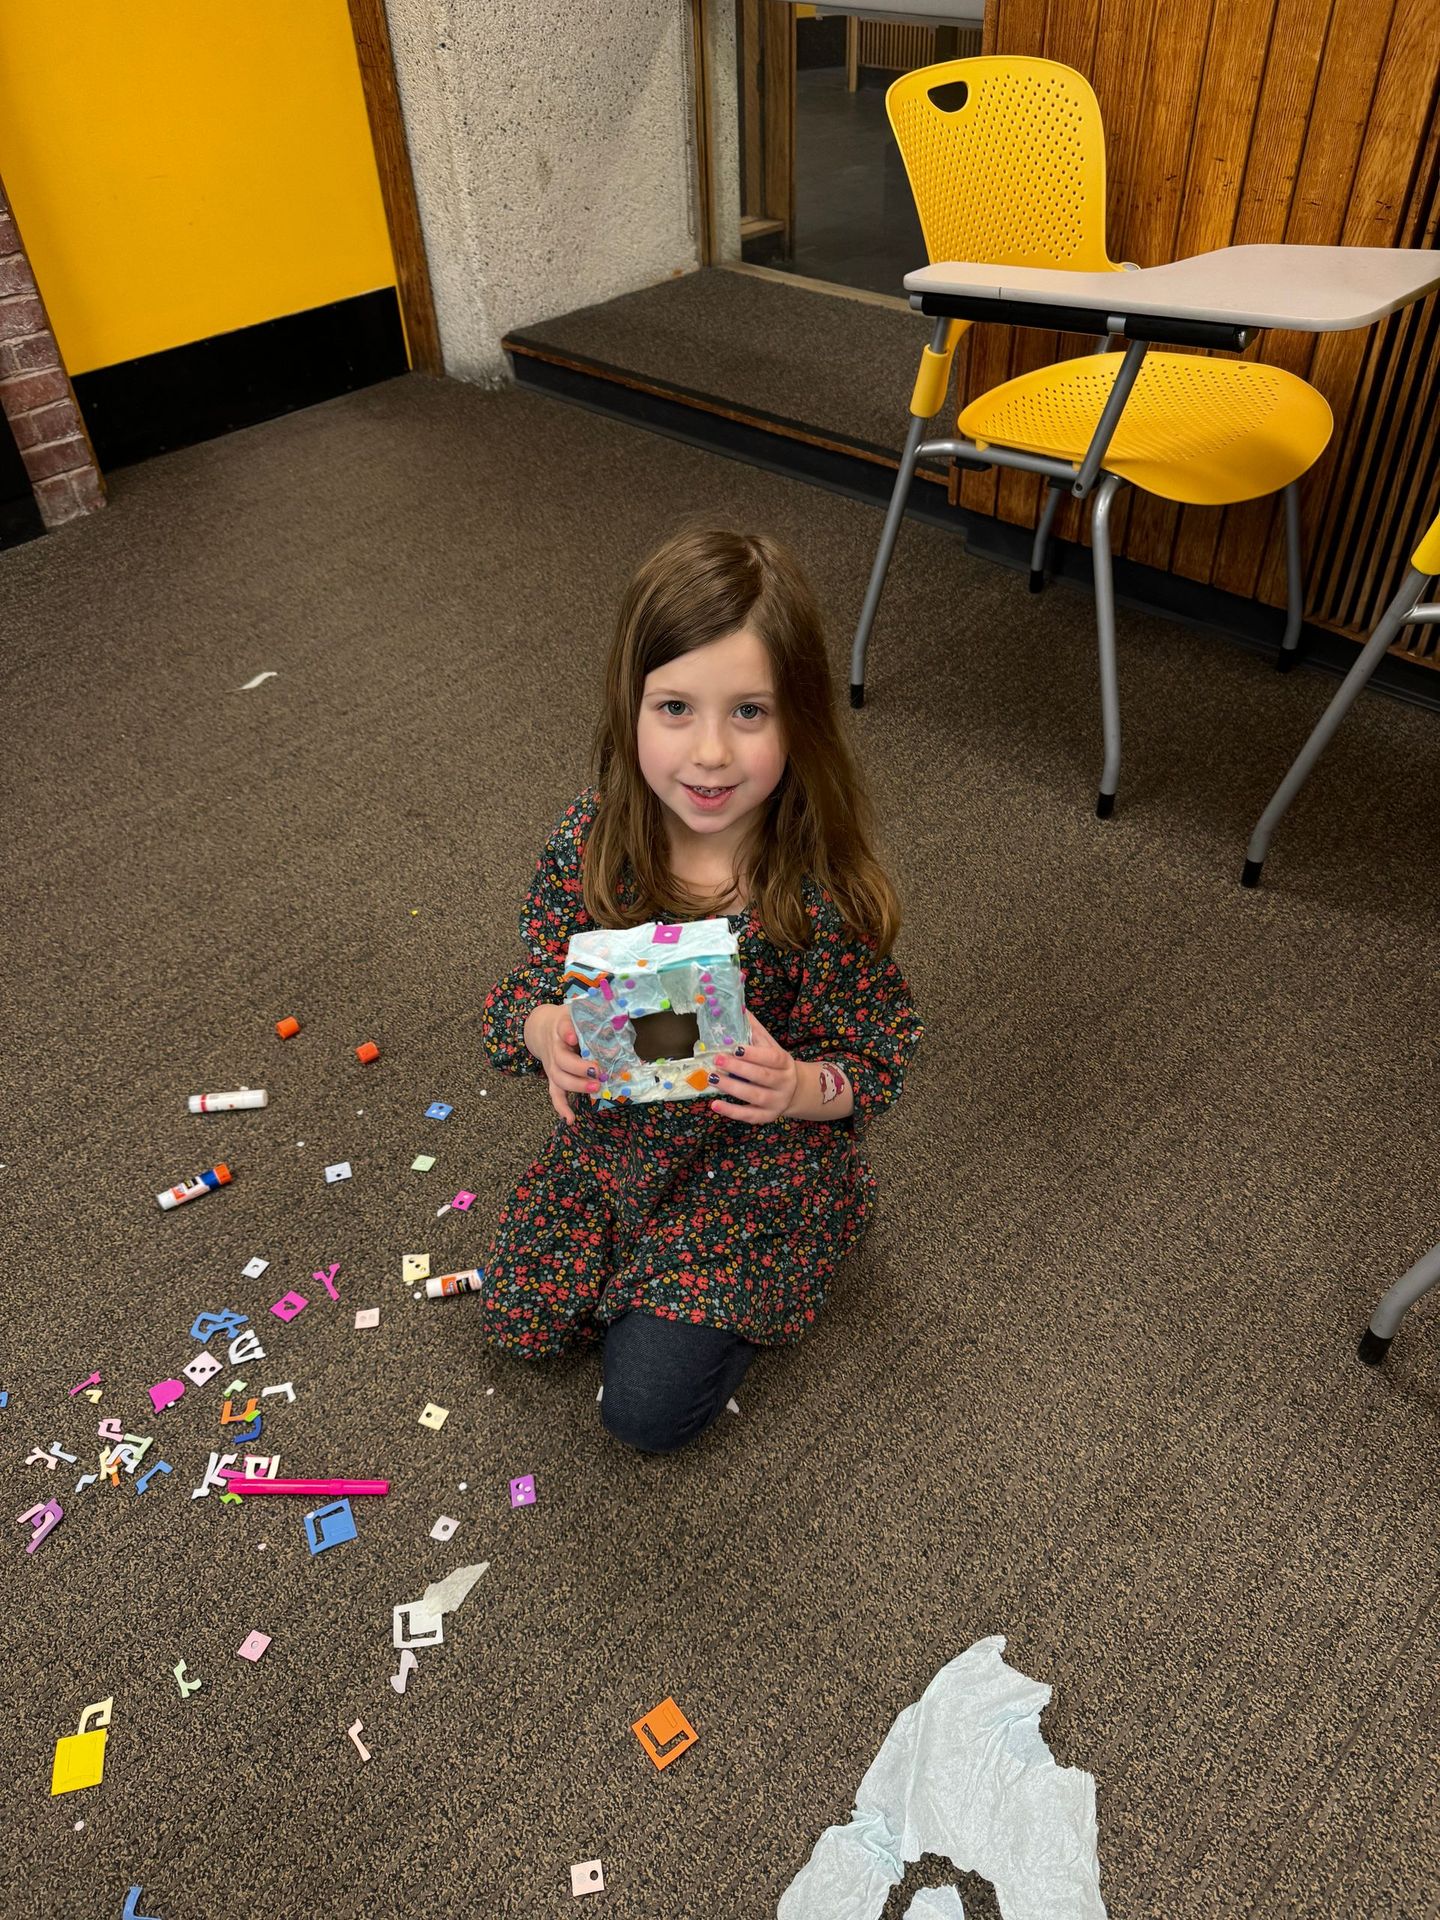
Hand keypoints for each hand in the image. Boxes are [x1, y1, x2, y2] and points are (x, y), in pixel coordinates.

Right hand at [524, 1003, 594, 1126]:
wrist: (541, 1027)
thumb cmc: (568, 1020)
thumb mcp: (579, 1010)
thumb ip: (596, 1013)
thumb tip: (621, 1017)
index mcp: (561, 1027)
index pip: (562, 1027)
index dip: (567, 1032)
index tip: (573, 1037)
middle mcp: (555, 1048)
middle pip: (562, 1061)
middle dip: (580, 1068)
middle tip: (599, 1071)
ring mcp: (552, 1065)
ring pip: (560, 1079)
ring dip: (577, 1086)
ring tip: (595, 1088)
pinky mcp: (553, 1077)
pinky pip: (554, 1094)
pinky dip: (561, 1107)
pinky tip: (571, 1119)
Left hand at [708, 1013, 798, 1124]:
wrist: (796, 1091)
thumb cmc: (776, 1065)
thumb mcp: (771, 1047)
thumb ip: (755, 1031)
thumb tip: (738, 1008)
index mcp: (784, 1062)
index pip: (771, 1058)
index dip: (754, 1053)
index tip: (735, 1048)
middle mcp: (783, 1083)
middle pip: (762, 1076)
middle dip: (739, 1068)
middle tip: (717, 1059)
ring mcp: (776, 1102)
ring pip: (755, 1096)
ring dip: (732, 1087)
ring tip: (712, 1078)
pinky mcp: (767, 1116)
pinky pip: (749, 1116)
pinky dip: (731, 1112)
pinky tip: (715, 1105)